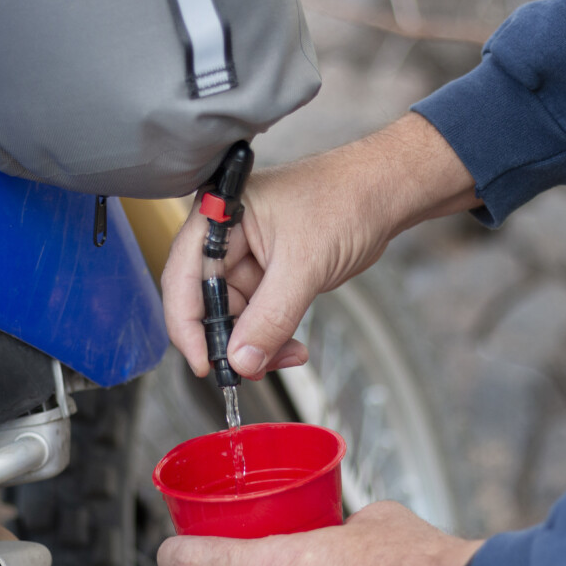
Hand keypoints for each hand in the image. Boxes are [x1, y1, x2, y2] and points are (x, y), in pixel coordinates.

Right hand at [161, 113, 478, 379]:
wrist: (384, 195)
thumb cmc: (345, 199)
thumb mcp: (304, 263)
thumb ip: (270, 317)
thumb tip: (242, 360)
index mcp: (217, 217)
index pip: (181, 278)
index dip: (187, 326)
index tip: (204, 363)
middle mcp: (224, 238)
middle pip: (204, 304)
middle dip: (228, 342)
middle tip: (248, 370)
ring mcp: (247, 258)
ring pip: (233, 317)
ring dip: (255, 346)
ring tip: (285, 358)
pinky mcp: (269, 275)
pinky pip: (258, 317)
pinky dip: (272, 338)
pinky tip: (291, 349)